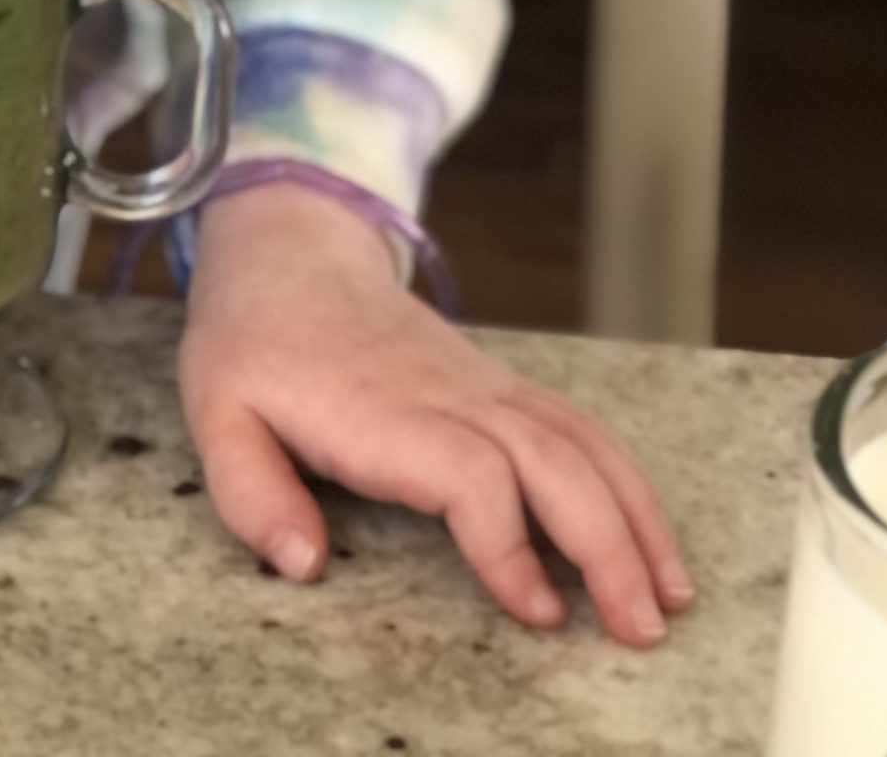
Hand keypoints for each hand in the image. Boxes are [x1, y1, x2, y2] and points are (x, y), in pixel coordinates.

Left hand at [177, 180, 694, 647]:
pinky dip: (625, 482)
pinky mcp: (499, 388)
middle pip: (551, 461)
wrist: (292, 256)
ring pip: (580, 443)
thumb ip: (251, 493)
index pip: (470, 474)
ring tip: (669, 597)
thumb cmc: (255, 342)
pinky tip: (650, 539)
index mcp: (385, 411)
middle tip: (640, 629)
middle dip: (606, 545)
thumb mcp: (217, 412)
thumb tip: (303, 563)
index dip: (509, 543)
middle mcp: (451, 395)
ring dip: (633, 517)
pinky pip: (579, 428)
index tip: (539, 611)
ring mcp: (484, 387)